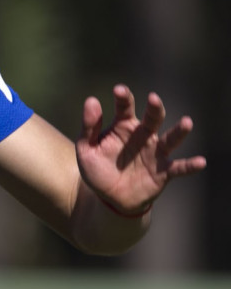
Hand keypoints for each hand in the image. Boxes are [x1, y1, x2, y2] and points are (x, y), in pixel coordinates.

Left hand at [76, 85, 205, 214]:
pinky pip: (179, 167)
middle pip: (152, 118)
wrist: (108, 198)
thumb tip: (91, 100)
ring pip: (171, 139)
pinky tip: (200, 162)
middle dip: (154, 108)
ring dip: (179, 131)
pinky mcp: (163, 171)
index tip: (119, 90)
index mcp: (123, 127)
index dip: (123, 98)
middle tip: (153, 98)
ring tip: (187, 122)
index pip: (124, 108)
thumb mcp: (87, 149)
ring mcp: (155, 153)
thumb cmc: (98, 170)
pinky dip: (190, 165)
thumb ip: (89, 127)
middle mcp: (143, 136)